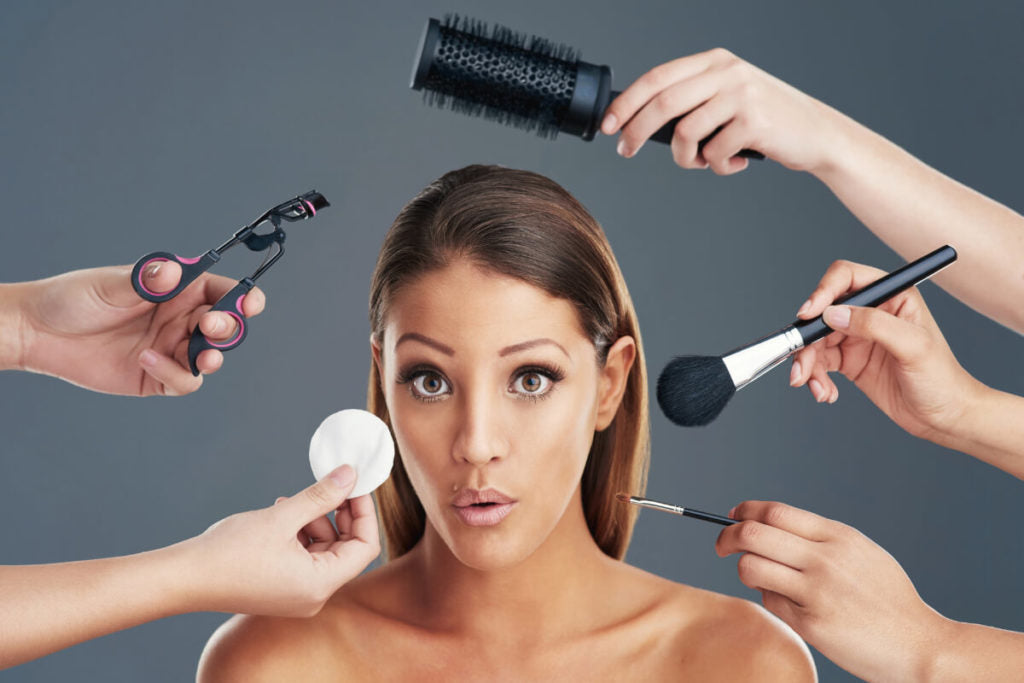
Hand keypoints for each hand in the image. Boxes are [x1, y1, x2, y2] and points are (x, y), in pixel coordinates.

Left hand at [14, 262, 264, 395]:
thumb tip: (173, 271)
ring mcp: (171, 348)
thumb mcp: (111, 285)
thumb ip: (147, 280)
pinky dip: (174, 374)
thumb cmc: (73, 300)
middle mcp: (180, 319)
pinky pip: (184, 381)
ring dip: (213, 355)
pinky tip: (147, 359)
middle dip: (227, 327)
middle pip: (224, 326)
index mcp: (177, 290)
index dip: (243, 297)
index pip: (222, 291)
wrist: (38, 333)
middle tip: (211, 327)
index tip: (249, 303)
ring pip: (211, 356)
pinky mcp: (157, 377)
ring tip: (202, 355)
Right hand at [182, 465, 379, 616]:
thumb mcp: (282, 517)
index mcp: (320, 585)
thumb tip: (350, 475)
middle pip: (346, 549)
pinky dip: (300, 534)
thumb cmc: (228, 552)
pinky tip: (282, 514)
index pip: (365, 547)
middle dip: (339, 515)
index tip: (355, 485)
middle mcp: (313, 596)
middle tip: (329, 484)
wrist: (184, 578)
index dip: (364, 513)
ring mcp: (297, 595)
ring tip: (291, 502)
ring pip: (324, 550)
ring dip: (315, 521)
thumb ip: (321, 495)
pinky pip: (305, 558)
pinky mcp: (282, 589)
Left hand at [601, 48, 843, 174]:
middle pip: (662, 104)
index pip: (657, 78)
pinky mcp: (754, 122)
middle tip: (626, 150)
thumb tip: (641, 124)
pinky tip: (734, 163)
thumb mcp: (728, 96)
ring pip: (685, 133)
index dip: (626, 103)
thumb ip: (692, 100)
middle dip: (636, 131)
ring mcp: (741, 95)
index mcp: (714, 61)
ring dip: (686, 158)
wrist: (817, 133)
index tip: (607, 125)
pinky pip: (714, 154)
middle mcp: (726, 72)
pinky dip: (718, 167)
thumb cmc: (765, 121)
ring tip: (703, 162)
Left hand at [716, 500, 949, 681]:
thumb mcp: (861, 553)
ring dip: (746, 571)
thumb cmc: (888, 600)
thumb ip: (819, 540)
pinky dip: (771, 600)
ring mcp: (816, 591)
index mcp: (838, 536)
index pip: (774, 512)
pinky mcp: (811, 623)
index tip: (731, 517)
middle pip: (752, 534)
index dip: (744, 512)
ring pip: (751, 567)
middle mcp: (824, 559)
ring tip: (762, 579)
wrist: (920, 645)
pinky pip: (770, 602)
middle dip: (726, 537)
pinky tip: (792, 606)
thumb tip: (768, 528)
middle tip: (721, 547)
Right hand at [788, 258, 981, 441]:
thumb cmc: (942, 379)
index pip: (846, 278)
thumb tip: (833, 314)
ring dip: (807, 363)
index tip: (808, 315)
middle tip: (802, 364)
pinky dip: (815, 378)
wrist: (945, 418)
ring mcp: (858, 337)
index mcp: (892, 296)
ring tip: (812, 386)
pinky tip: (826, 393)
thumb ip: (874, 325)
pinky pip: (819, 363)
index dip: (823, 292)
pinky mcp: (849, 361)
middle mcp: (871, 312)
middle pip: (823, 313)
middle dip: (807, 339)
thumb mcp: (914, 347)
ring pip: (816, 340)